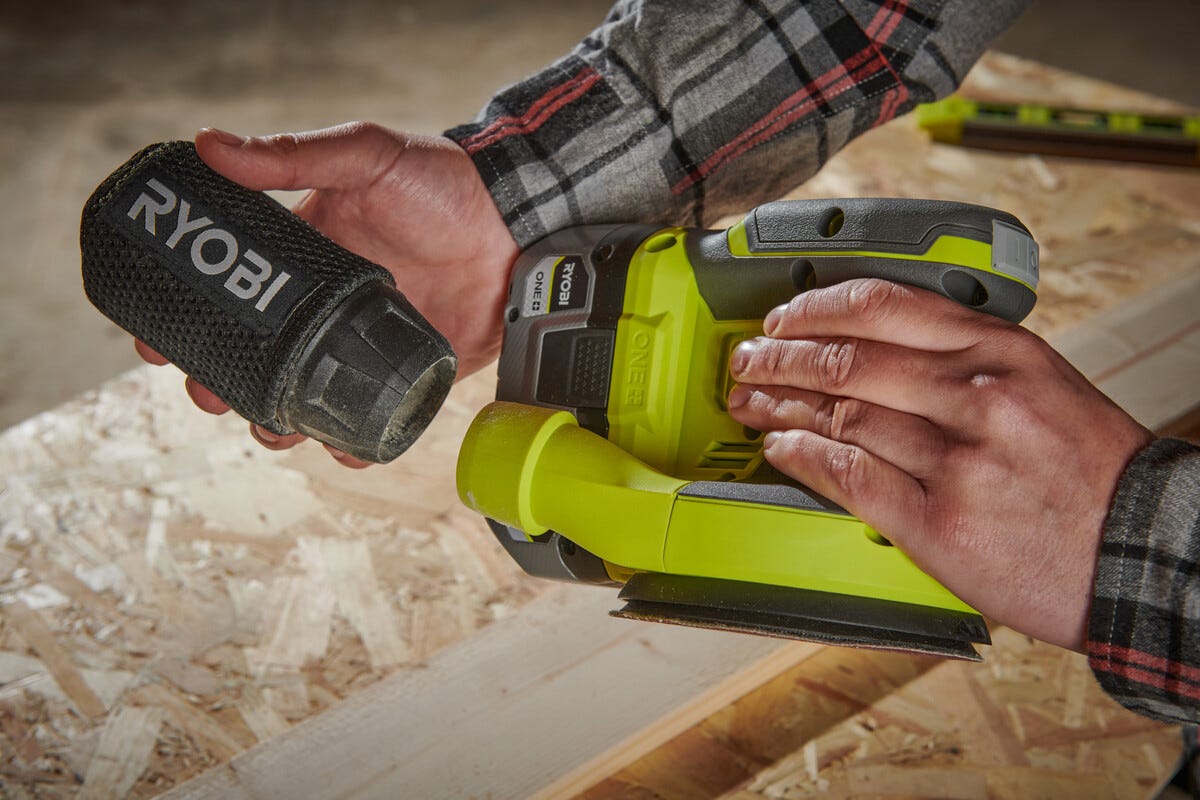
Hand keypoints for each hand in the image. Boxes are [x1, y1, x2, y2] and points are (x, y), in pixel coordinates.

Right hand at [136, 123, 519, 466]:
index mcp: (304, 256)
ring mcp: (364, 343)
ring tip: (272, 428)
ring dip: (275, 421)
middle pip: (255, 356)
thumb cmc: (443, 183)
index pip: (230, 291)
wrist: (516, 224)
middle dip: (222, 383)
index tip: (156, 342)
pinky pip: (368, 416)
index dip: (188, 318)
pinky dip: (349, 441)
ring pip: (302, 395)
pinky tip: (338, 446)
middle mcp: (325, 306)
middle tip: (210, 394)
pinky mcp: (406, 372)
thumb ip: (296, 155)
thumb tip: (211, 144)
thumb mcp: (366, 156)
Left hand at [726, 279, 1153, 650]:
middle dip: (780, 356)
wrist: (1141, 554)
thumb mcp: (1042, 383)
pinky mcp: (939, 523)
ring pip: (841, 413)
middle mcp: (978, 395)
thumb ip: (967, 358)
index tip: (784, 317)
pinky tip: (780, 447)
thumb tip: (879, 347)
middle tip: (749, 359)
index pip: (884, 305)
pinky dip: (802, 456)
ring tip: (751, 401)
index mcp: (1002, 351)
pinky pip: (849, 476)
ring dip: (779, 404)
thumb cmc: (1092, 472)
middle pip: (847, 359)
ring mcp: (957, 460)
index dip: (816, 308)